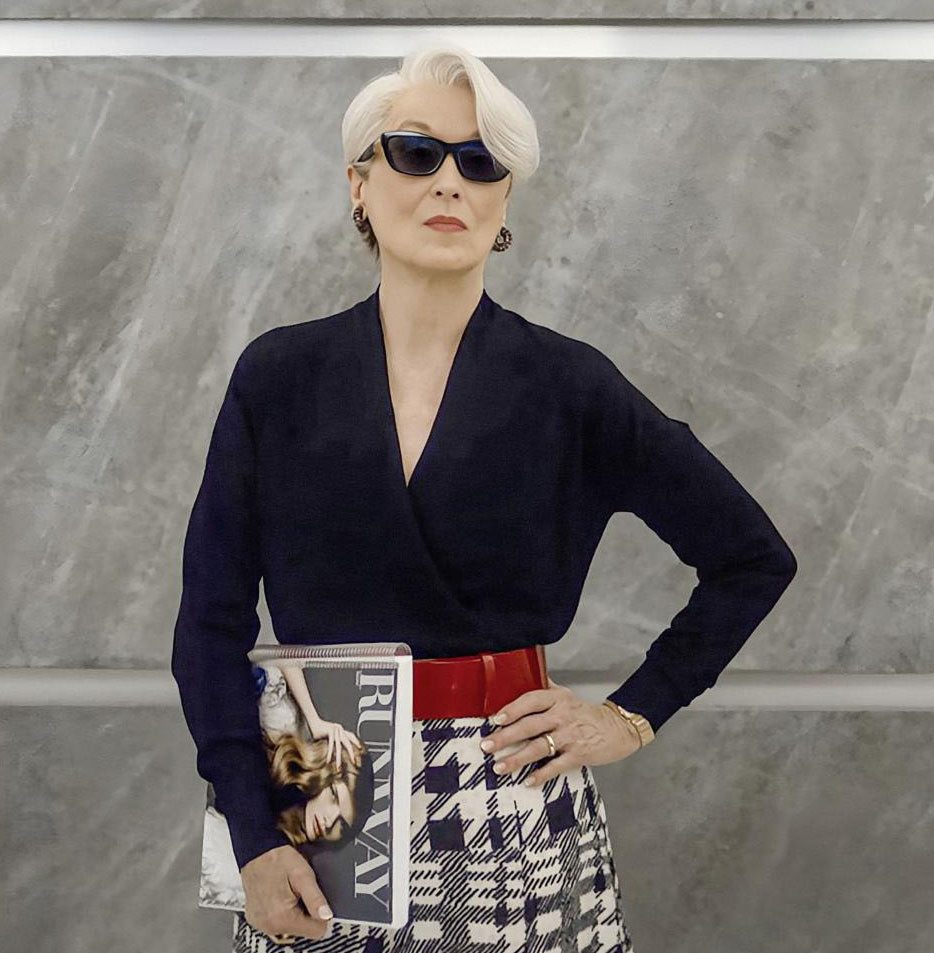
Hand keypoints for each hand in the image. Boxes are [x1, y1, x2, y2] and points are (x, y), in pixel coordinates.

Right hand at [241, 844, 333, 940]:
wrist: (257, 852)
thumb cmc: (278, 860)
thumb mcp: (303, 874)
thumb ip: (315, 897)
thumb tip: (327, 916)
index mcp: (282, 917)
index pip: (316, 930)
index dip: (321, 915)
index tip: (317, 900)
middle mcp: (269, 925)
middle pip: (303, 929)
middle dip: (307, 912)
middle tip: (301, 892)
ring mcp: (261, 923)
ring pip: (291, 927)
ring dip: (294, 912)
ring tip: (289, 892)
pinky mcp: (256, 919)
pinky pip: (278, 922)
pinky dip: (282, 911)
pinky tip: (280, 895)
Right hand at [307, 718, 363, 768]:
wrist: (312, 721)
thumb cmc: (318, 729)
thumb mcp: (328, 734)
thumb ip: (332, 739)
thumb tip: (335, 747)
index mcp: (340, 729)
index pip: (351, 736)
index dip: (356, 742)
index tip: (360, 748)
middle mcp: (340, 729)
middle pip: (347, 743)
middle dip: (351, 753)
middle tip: (354, 762)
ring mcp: (336, 730)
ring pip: (338, 747)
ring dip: (338, 759)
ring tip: (338, 767)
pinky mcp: (330, 732)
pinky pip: (331, 745)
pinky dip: (330, 754)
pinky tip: (329, 761)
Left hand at [480, 677, 643, 786]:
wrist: (617, 728)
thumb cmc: (585, 713)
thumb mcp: (566, 695)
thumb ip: (544, 687)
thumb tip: (521, 673)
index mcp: (558, 699)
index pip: (531, 700)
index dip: (512, 709)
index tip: (495, 718)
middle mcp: (563, 716)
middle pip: (530, 726)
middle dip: (506, 736)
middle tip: (486, 745)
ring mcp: (571, 736)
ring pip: (539, 747)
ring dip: (517, 758)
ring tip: (499, 767)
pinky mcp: (579, 755)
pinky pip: (556, 766)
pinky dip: (541, 775)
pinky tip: (527, 781)